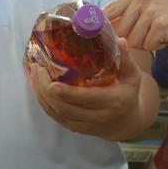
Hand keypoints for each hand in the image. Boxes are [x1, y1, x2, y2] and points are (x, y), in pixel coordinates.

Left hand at [28, 38, 142, 140]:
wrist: (128, 123)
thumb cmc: (129, 95)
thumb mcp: (132, 76)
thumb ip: (126, 58)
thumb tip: (119, 39)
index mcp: (112, 101)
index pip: (86, 99)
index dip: (66, 93)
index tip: (52, 82)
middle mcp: (98, 116)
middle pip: (65, 108)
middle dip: (46, 90)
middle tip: (38, 69)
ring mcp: (85, 125)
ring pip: (57, 114)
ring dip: (42, 96)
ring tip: (35, 75)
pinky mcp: (76, 128)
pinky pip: (56, 118)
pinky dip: (44, 104)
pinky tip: (38, 89)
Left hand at [103, 0, 167, 51]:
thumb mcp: (148, 7)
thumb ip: (127, 13)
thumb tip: (102, 25)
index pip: (110, 9)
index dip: (102, 25)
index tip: (99, 34)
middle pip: (121, 30)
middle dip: (132, 38)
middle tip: (148, 32)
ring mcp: (152, 11)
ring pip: (133, 40)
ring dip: (145, 43)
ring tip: (158, 34)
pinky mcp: (161, 25)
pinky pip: (147, 45)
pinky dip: (156, 46)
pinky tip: (165, 37)